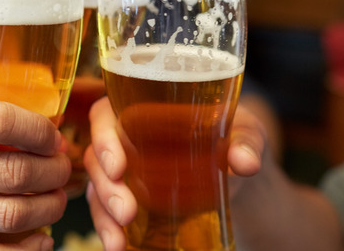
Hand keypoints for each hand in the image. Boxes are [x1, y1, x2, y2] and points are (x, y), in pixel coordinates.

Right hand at [84, 97, 266, 250]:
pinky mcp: (128, 197)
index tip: (118, 166)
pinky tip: (117, 246)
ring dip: (103, 214)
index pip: (104, 114)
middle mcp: (125, 137)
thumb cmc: (235, 137)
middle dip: (106, 187)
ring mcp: (124, 170)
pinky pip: (107, 211)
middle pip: (97, 156)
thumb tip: (245, 162)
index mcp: (142, 107)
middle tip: (126, 211)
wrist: (240, 172)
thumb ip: (247, 142)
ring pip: (97, 187)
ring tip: (118, 239)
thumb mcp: (246, 132)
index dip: (103, 137)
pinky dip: (109, 229)